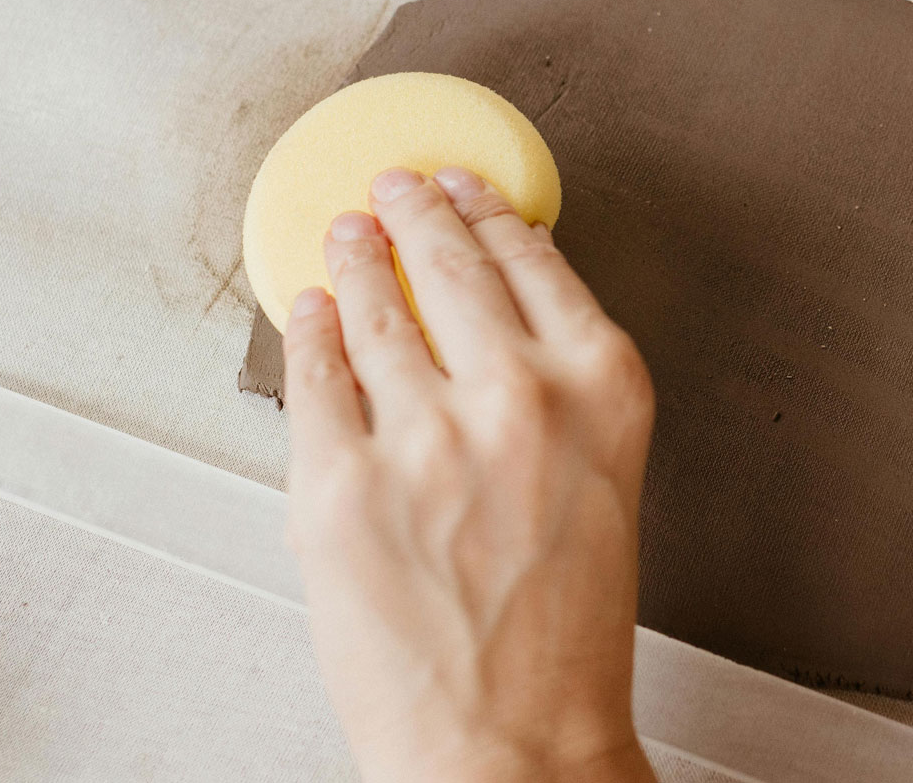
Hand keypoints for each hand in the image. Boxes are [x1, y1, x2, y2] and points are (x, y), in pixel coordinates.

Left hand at [281, 166, 656, 782]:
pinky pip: (314, 378)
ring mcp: (424, 437)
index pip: (536, 262)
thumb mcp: (603, 483)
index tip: (468, 188)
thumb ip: (558, 395)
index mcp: (604, 391)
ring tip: (346, 234)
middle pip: (452, 264)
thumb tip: (485, 325)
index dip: (490, 211)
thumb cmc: (566, 636)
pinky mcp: (339, 483)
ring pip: (375, 308)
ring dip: (356, 257)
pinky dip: (309, 332)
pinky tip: (310, 311)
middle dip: (416, 210)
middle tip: (397, 186)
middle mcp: (519, 397)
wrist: (512, 747)